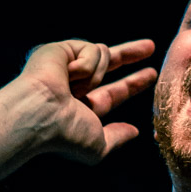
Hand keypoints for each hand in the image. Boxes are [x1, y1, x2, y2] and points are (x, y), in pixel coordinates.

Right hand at [21, 38, 156, 165]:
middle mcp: (74, 86)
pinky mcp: (60, 50)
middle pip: (110, 65)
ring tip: (74, 88)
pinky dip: (85, 65)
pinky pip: (91, 50)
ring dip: (95, 75)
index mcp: (82, 108)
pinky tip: (67, 74)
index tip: (150, 75)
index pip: (113, 94)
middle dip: (130, 54)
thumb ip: (116, 138)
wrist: (40, 114)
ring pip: (103, 57)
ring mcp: (67, 66)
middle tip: (151, 46)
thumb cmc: (65, 133)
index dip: (132, 84)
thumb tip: (133, 131)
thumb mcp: (97, 145)